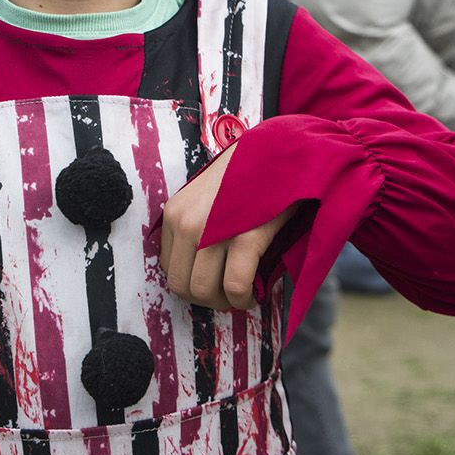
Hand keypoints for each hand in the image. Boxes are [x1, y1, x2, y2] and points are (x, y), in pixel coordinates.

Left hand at [160, 146, 296, 310]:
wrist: (284, 152)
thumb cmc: (250, 180)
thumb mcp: (209, 199)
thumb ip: (198, 230)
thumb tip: (200, 276)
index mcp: (175, 212)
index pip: (169, 270)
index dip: (194, 285)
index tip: (217, 284)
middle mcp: (186, 222)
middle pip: (182, 287)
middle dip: (209, 299)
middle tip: (232, 294)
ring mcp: (211, 230)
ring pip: (206, 291)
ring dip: (228, 301)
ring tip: (246, 292)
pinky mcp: (243, 237)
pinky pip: (235, 287)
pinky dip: (246, 298)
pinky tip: (257, 292)